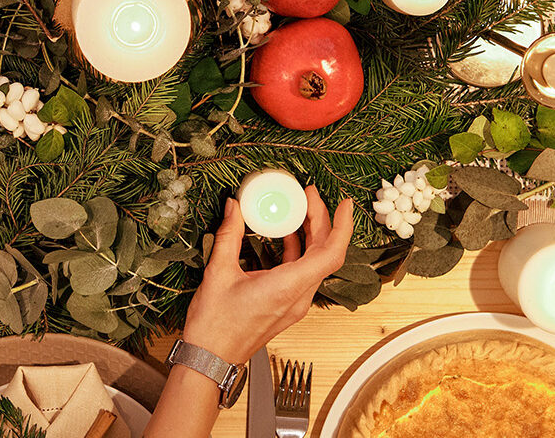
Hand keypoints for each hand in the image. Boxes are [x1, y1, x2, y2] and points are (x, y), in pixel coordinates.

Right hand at [181, 188, 355, 364]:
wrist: (210, 358)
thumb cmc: (215, 326)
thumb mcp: (218, 271)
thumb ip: (229, 234)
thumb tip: (234, 207)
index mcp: (287, 287)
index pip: (330, 253)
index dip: (342, 226)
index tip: (344, 204)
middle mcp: (298, 297)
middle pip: (325, 254)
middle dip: (322, 220)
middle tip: (310, 195)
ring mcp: (294, 304)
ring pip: (316, 264)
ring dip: (312, 235)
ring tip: (300, 209)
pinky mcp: (287, 306)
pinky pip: (304, 273)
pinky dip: (300, 250)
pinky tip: (286, 234)